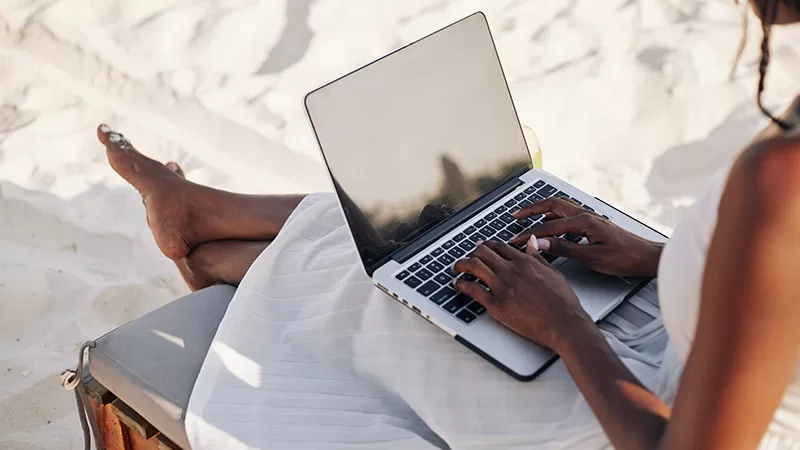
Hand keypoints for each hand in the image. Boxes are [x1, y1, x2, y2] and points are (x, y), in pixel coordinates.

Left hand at [453, 240, 592, 349]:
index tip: (482, 246)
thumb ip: (538, 256)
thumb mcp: (553, 272)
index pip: (499, 246)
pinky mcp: (496, 304)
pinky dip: (461, 284)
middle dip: (473, 252)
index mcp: (525, 262)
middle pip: (483, 253)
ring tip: (456, 267)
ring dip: (461, 264)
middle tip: (468, 256)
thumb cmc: (562, 302)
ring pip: (473, 266)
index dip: (487, 245)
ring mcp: (502, 286)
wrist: (563, 323)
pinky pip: (472, 289)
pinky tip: (457, 284)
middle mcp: (511, 271)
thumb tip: (532, 241)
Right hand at [511, 198, 663, 277]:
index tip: (516, 240)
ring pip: (560, 207)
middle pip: (553, 205)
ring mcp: (590, 218)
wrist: (647, 257)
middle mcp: (586, 215)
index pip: (549, 227)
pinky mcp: (594, 223)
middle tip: (516, 215)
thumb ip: (565, 248)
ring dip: (543, 209)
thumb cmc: (625, 258)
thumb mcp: (592, 257)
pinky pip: (568, 214)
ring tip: (528, 215)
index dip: (530, 234)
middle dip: (532, 209)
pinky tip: (551, 224)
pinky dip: (554, 215)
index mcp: (584, 222)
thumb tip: (543, 243)